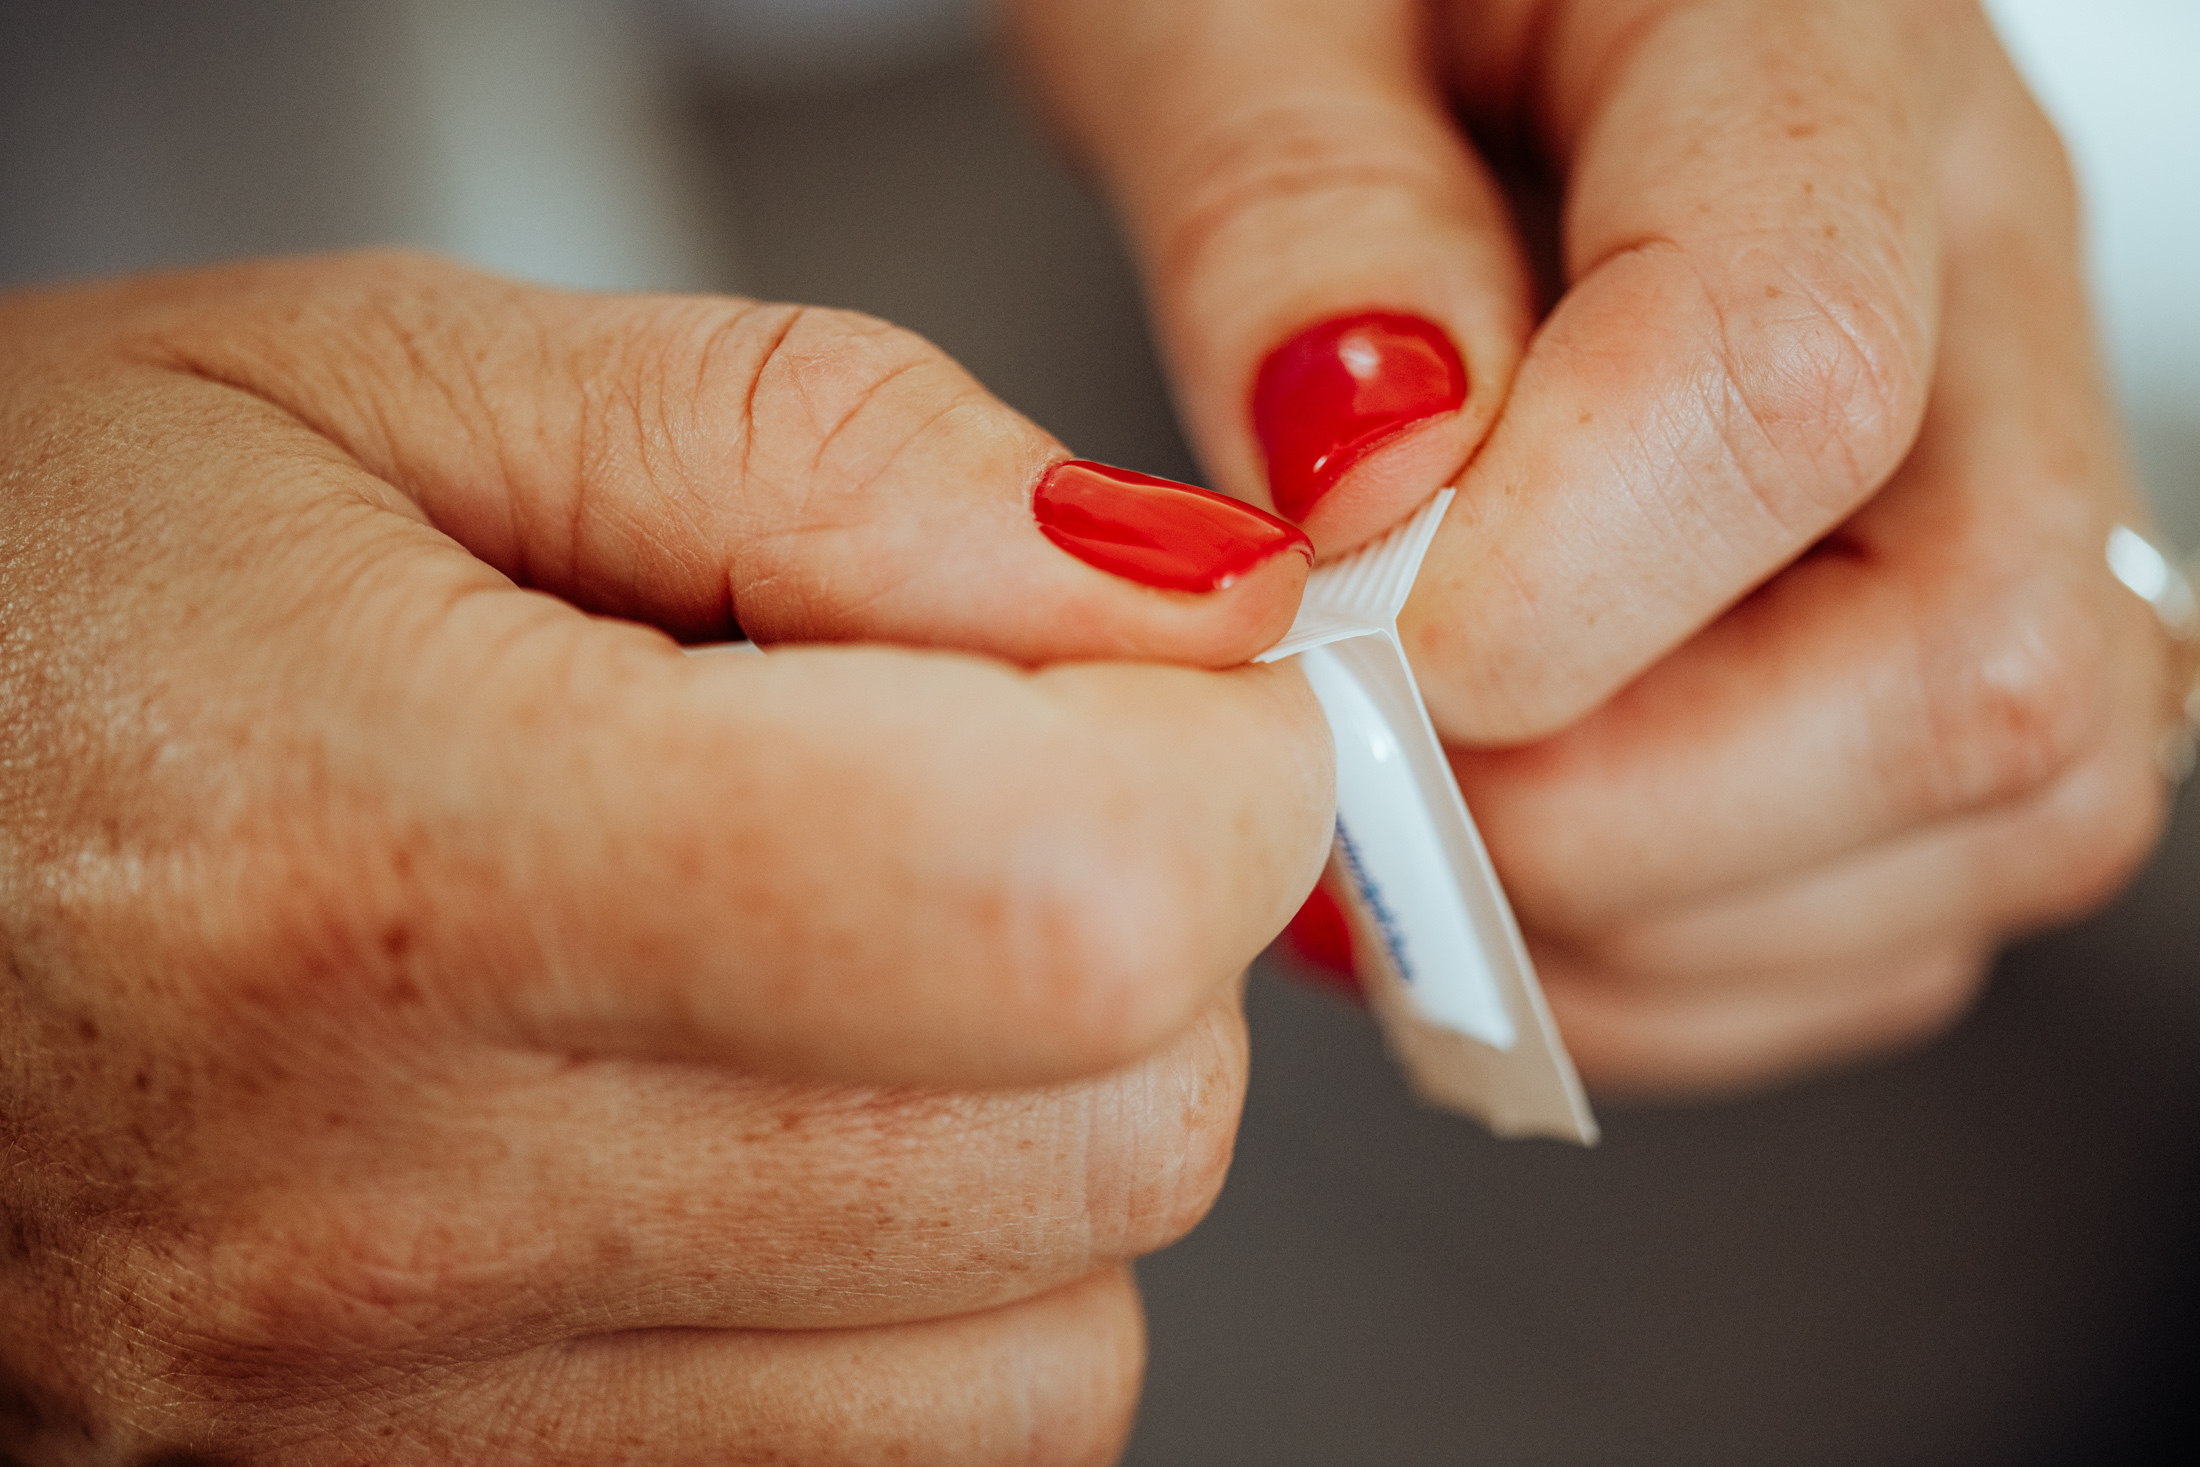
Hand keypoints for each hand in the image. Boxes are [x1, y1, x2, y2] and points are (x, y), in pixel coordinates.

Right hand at [0, 255, 1331, 1461]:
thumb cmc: (28, 595)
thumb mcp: (399, 389)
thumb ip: (834, 454)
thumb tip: (1176, 591)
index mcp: (397, 863)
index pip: (1063, 908)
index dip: (1229, 776)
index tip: (1194, 691)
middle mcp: (388, 1222)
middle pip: (1110, 1155)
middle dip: (1152, 944)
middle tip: (1010, 789)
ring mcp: (390, 1440)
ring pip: (1040, 1371)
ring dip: (1045, 1145)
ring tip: (845, 970)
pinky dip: (921, 1313)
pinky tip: (768, 1145)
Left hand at [1013, 0, 2171, 1092]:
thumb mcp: (1220, 13)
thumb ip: (1294, 223)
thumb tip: (1379, 507)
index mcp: (1808, 35)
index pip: (1795, 383)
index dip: (1547, 599)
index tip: (1333, 655)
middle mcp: (1968, 253)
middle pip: (1978, 658)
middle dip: (1623, 820)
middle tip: (1366, 789)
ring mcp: (1984, 444)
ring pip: (2003, 804)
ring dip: (1661, 922)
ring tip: (1417, 852)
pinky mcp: (1929, 599)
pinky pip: (1918, 879)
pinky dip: (1693, 960)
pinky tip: (1513, 887)